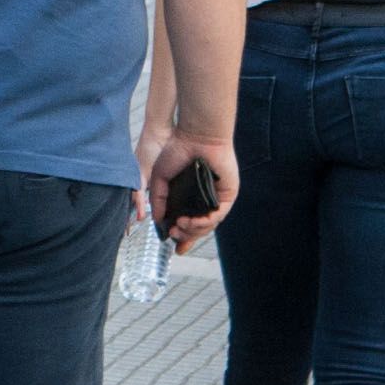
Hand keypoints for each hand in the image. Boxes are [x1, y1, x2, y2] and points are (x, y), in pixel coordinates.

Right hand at [146, 131, 237, 253]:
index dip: (182, 237)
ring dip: (193, 230)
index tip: (174, 248)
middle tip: (174, 234)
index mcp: (189, 197)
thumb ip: (158, 199)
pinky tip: (193, 221)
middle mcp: (203, 199)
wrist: (196, 136)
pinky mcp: (227, 195)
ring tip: (181, 225)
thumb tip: (158, 220)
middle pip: (198, 229)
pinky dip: (205, 223)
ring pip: (208, 225)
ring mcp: (216, 198)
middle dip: (186, 237)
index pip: (188, 223)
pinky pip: (218, 216)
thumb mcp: (160, 177)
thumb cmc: (178, 150)